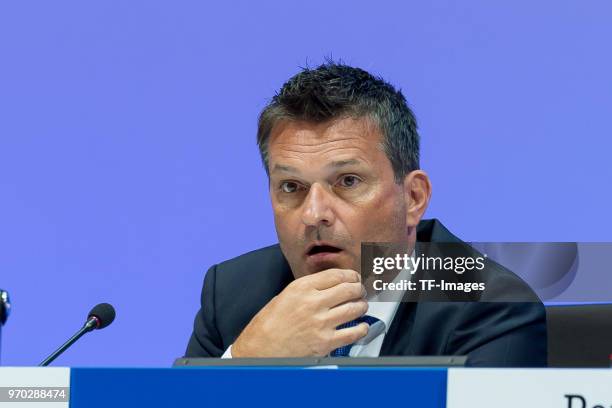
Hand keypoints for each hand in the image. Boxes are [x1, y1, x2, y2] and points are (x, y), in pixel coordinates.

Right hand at [231, 268, 368, 356]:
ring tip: (361, 306)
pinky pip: (353, 333)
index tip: (354, 277)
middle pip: (349, 289)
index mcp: (302, 288)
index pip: (336, 275)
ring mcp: (321, 323)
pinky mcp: (326, 342)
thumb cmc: (268, 325)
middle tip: (360, 290)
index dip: (350, 275)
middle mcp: (313, 303)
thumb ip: (307, 289)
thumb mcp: (285, 296)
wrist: (260, 349)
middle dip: (358, 289)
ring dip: (362, 306)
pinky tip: (362, 326)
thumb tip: (330, 286)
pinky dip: (362, 328)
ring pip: (355, 309)